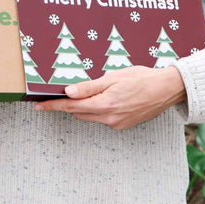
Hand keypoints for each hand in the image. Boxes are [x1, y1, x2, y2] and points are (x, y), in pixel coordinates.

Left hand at [34, 66, 186, 129]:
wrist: (166, 90)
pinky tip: (111, 97)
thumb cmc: (141, 78)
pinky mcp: (123, 125)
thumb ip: (89, 87)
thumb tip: (68, 92)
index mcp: (105, 105)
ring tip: (96, 90)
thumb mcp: (113, 78)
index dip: (53, 106)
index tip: (38, 106)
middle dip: (71, 103)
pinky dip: (99, 109)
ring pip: (90, 116)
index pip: (71, 107)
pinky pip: (103, 118)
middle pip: (79, 113)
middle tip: (65, 91)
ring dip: (86, 106)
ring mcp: (117, 124)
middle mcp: (109, 118)